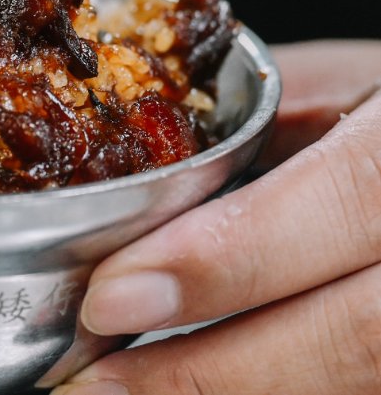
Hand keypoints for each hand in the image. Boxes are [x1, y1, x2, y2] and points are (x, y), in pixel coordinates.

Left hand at [46, 39, 380, 394]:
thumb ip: (265, 117)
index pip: (350, 199)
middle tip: (92, 386)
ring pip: (366, 380)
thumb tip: (137, 166)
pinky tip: (202, 390)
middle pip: (365, 335)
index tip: (111, 298)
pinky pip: (365, 388)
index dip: (230, 260)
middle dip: (215, 373)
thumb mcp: (360, 82)